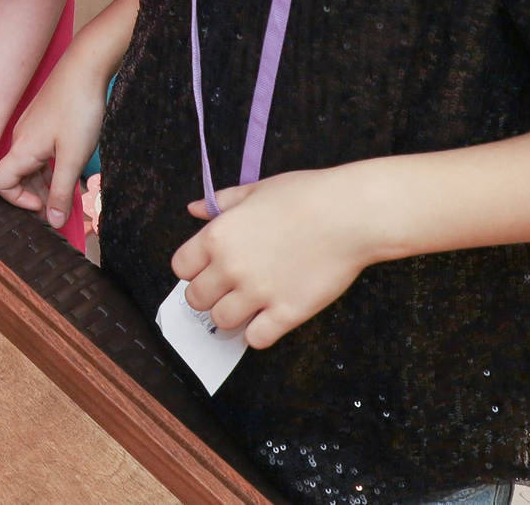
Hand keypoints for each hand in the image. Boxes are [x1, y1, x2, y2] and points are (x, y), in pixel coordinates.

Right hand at [0, 51, 110, 226]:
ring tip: (67, 193)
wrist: (85, 67)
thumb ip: (62, 192)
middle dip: (34, 196)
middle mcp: (21, 139)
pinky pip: (38, 152)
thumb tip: (54, 222)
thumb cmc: (78, 110)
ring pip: (29, 165)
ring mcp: (31, 129)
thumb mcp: (73, 158)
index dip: (17, 201)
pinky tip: (68, 168)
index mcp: (22, 149)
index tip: (44, 207)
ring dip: (44, 182)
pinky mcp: (42, 121)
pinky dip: (50, 167)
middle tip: (60, 208)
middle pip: (16, 177)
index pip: (0, 184)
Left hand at [171, 165, 377, 347]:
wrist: (348, 214)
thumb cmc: (304, 196)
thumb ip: (220, 203)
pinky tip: (268, 319)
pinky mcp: (286, 313)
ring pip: (221, 321)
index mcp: (217, 236)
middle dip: (209, 295)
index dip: (193, 270)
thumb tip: (194, 209)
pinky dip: (258, 333)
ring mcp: (258, 293)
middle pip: (197, 299)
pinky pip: (256, 339)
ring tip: (247, 305)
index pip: (181, 268)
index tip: (207, 269)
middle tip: (227, 289)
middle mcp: (230, 267)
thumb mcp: (254, 190)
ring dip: (231, 315)